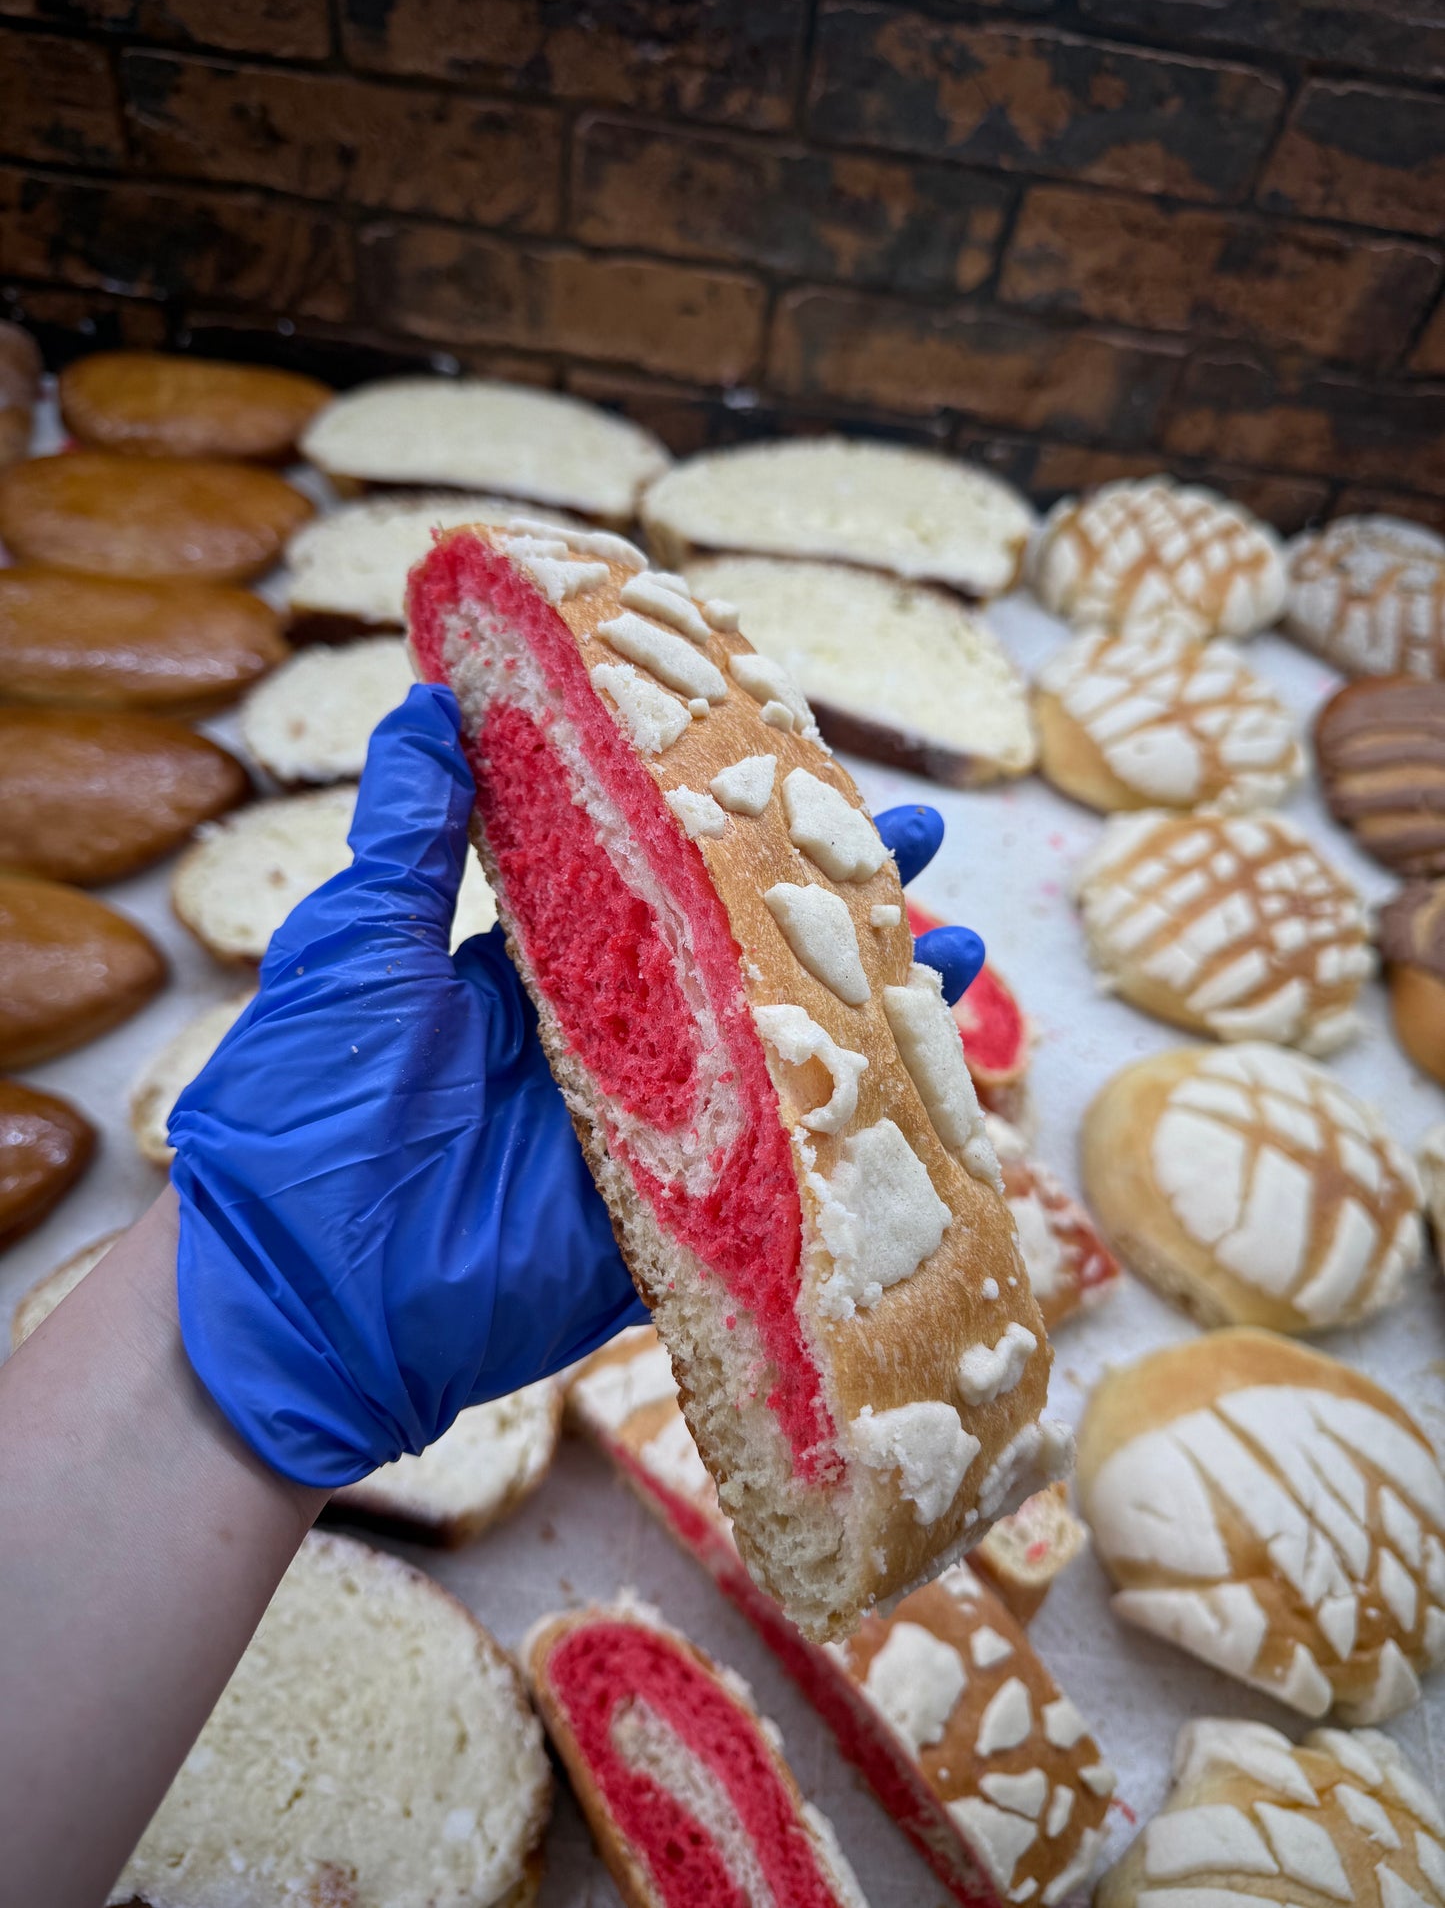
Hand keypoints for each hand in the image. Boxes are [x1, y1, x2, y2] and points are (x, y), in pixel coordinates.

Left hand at [168, 690, 986, 1489]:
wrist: (291, 1291)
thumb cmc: (306, 1104)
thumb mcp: (359, 942)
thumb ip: (411, 830)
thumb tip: (429, 701)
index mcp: (537, 969)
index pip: (660, 879)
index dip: (731, 827)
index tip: (804, 768)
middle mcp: (608, 1043)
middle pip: (744, 960)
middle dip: (833, 906)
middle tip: (920, 846)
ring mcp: (648, 1134)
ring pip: (780, 1058)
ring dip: (868, 1007)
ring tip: (958, 948)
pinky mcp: (673, 1223)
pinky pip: (776, 1173)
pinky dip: (850, 1129)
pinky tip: (924, 1078)